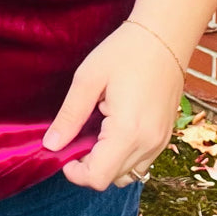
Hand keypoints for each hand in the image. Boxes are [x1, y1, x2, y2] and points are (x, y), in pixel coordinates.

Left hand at [42, 21, 183, 190]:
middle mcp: (148, 143)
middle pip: (111, 179)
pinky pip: (142, 162)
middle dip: (89, 166)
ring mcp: (161, 142)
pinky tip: (113, 129)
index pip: (97, 177)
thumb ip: (69, 116)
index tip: (64, 151)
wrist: (164, 36)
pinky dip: (124, 156)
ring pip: (128, 175)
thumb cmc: (124, 52)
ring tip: (96, 133)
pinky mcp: (166, 136)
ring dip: (107, 164)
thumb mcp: (87, 79)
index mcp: (127, 132)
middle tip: (78, 136)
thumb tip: (51, 145)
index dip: (75, 172)